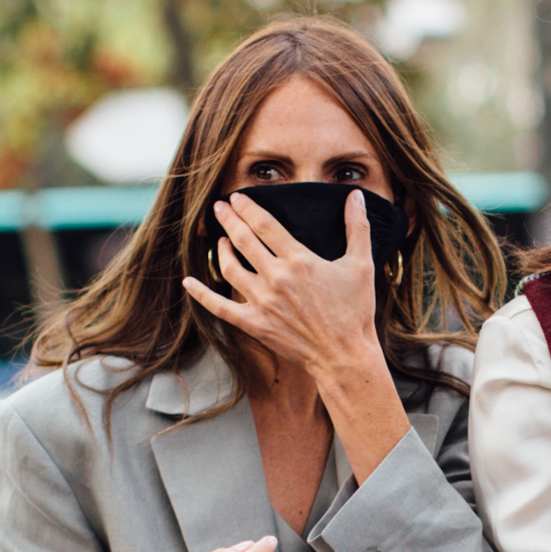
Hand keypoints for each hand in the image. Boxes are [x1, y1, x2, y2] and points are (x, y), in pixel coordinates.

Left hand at [181, 191, 386, 388]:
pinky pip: (219, 307)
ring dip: (221, 250)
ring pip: (230, 268)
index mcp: (299, 260)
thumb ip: (356, 227)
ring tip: (220, 240)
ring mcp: (262, 302)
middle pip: (243, 240)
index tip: (237, 198)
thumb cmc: (355, 311)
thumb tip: (357, 196)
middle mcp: (276, 278)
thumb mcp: (361, 265)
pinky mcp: (254, 324)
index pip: (265, 224)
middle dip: (228, 220)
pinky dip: (201, 294)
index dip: (247, 208)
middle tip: (219, 207)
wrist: (344, 355)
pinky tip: (189, 282)